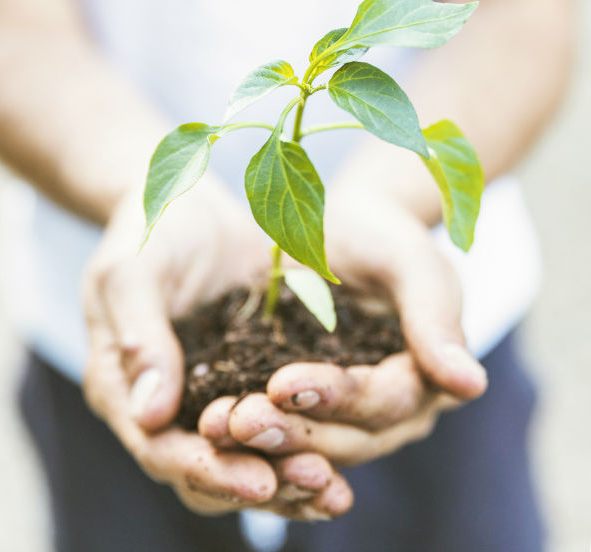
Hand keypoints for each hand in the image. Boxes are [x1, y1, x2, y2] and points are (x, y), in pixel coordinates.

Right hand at [82, 179, 352, 517]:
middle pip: (209, 468)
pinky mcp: (249, 374)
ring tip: (336, 488)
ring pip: (247, 455)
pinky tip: (344, 452)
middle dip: (262, 483)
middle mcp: (167, 404)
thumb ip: (138, 336)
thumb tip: (151, 415)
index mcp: (124, 388)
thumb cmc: (150, 231)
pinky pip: (278, 418)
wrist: (188, 204)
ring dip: (290, 476)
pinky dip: (306, 440)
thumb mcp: (132, 271)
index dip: (209, 470)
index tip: (260, 481)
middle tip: (317, 485)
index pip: (161, 448)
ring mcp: (210, 392)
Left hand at [199, 189, 486, 465]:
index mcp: (422, 377)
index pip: (385, 401)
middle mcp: (386, 409)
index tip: (284, 382)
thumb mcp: (410, 262)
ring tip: (214, 427)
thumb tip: (470, 384)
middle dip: (292, 431)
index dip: (338, 397)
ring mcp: (342, 413)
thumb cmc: (380, 236)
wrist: (338, 230)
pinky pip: (278, 427)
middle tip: (237, 420)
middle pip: (346, 438)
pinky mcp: (301, 405)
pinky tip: (206, 424)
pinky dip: (246, 433)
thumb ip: (435, 317)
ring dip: (262, 442)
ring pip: (309, 445)